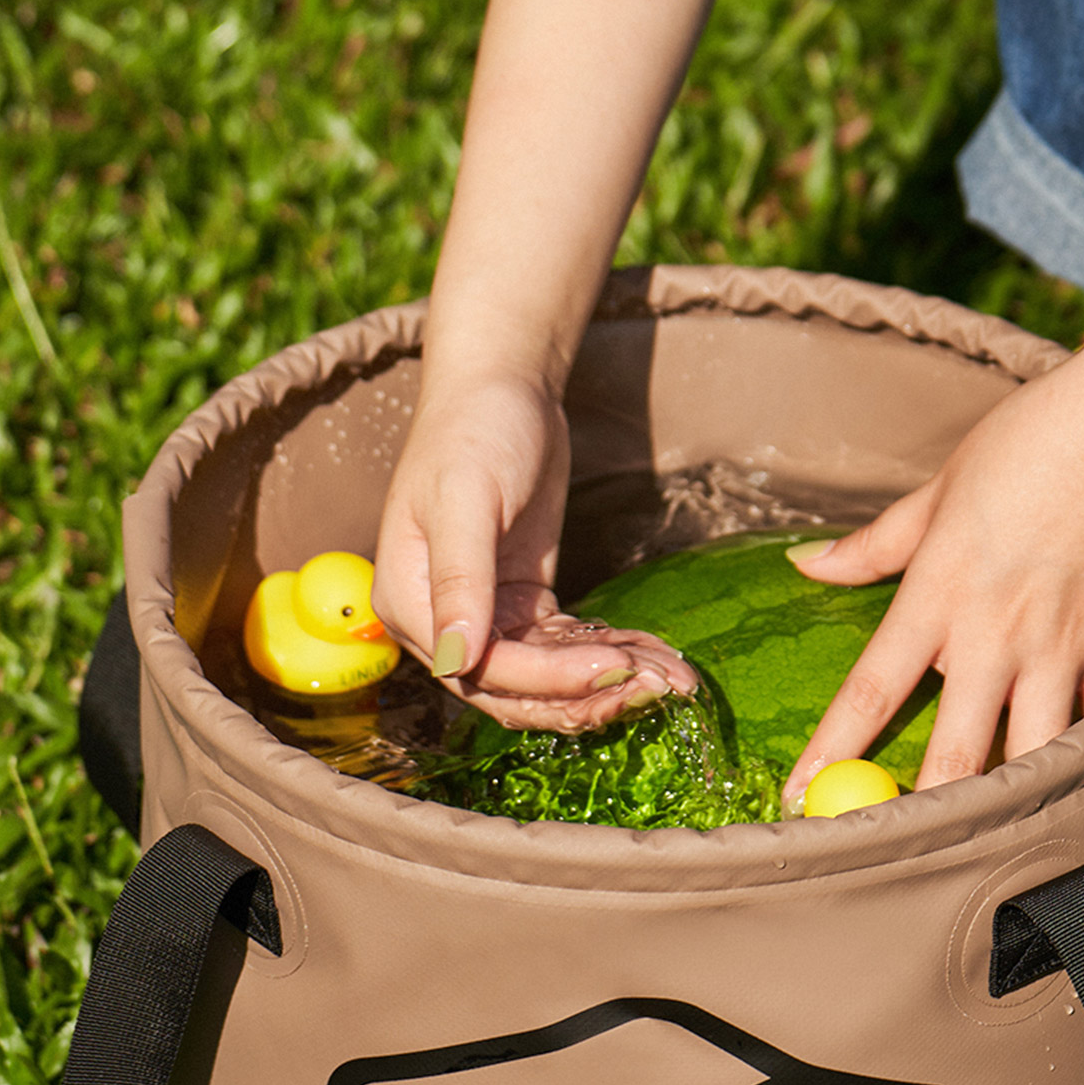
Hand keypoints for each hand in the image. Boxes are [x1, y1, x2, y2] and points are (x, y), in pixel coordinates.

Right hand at [374, 365, 694, 732]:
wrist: (502, 390)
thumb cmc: (473, 431)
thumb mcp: (465, 499)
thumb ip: (460, 580)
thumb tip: (457, 662)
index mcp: (410, 604)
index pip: (481, 672)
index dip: (548, 681)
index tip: (614, 669)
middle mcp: (443, 623)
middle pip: (515, 690)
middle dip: (588, 695)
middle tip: (658, 687)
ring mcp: (486, 614)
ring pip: (547, 677)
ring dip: (609, 681)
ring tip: (673, 677)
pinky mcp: (524, 602)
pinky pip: (567, 646)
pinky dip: (611, 652)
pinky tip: (657, 654)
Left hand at [780, 354, 1083, 804]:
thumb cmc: (1028, 445)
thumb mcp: (938, 490)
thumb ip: (875, 543)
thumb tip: (808, 564)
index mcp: (938, 592)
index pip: (871, 690)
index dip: (830, 753)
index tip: (796, 799)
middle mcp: (996, 634)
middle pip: (952, 754)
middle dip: (921, 816)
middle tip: (888, 859)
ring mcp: (1062, 649)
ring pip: (1032, 759)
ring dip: (1006, 806)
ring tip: (981, 847)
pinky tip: (1070, 795)